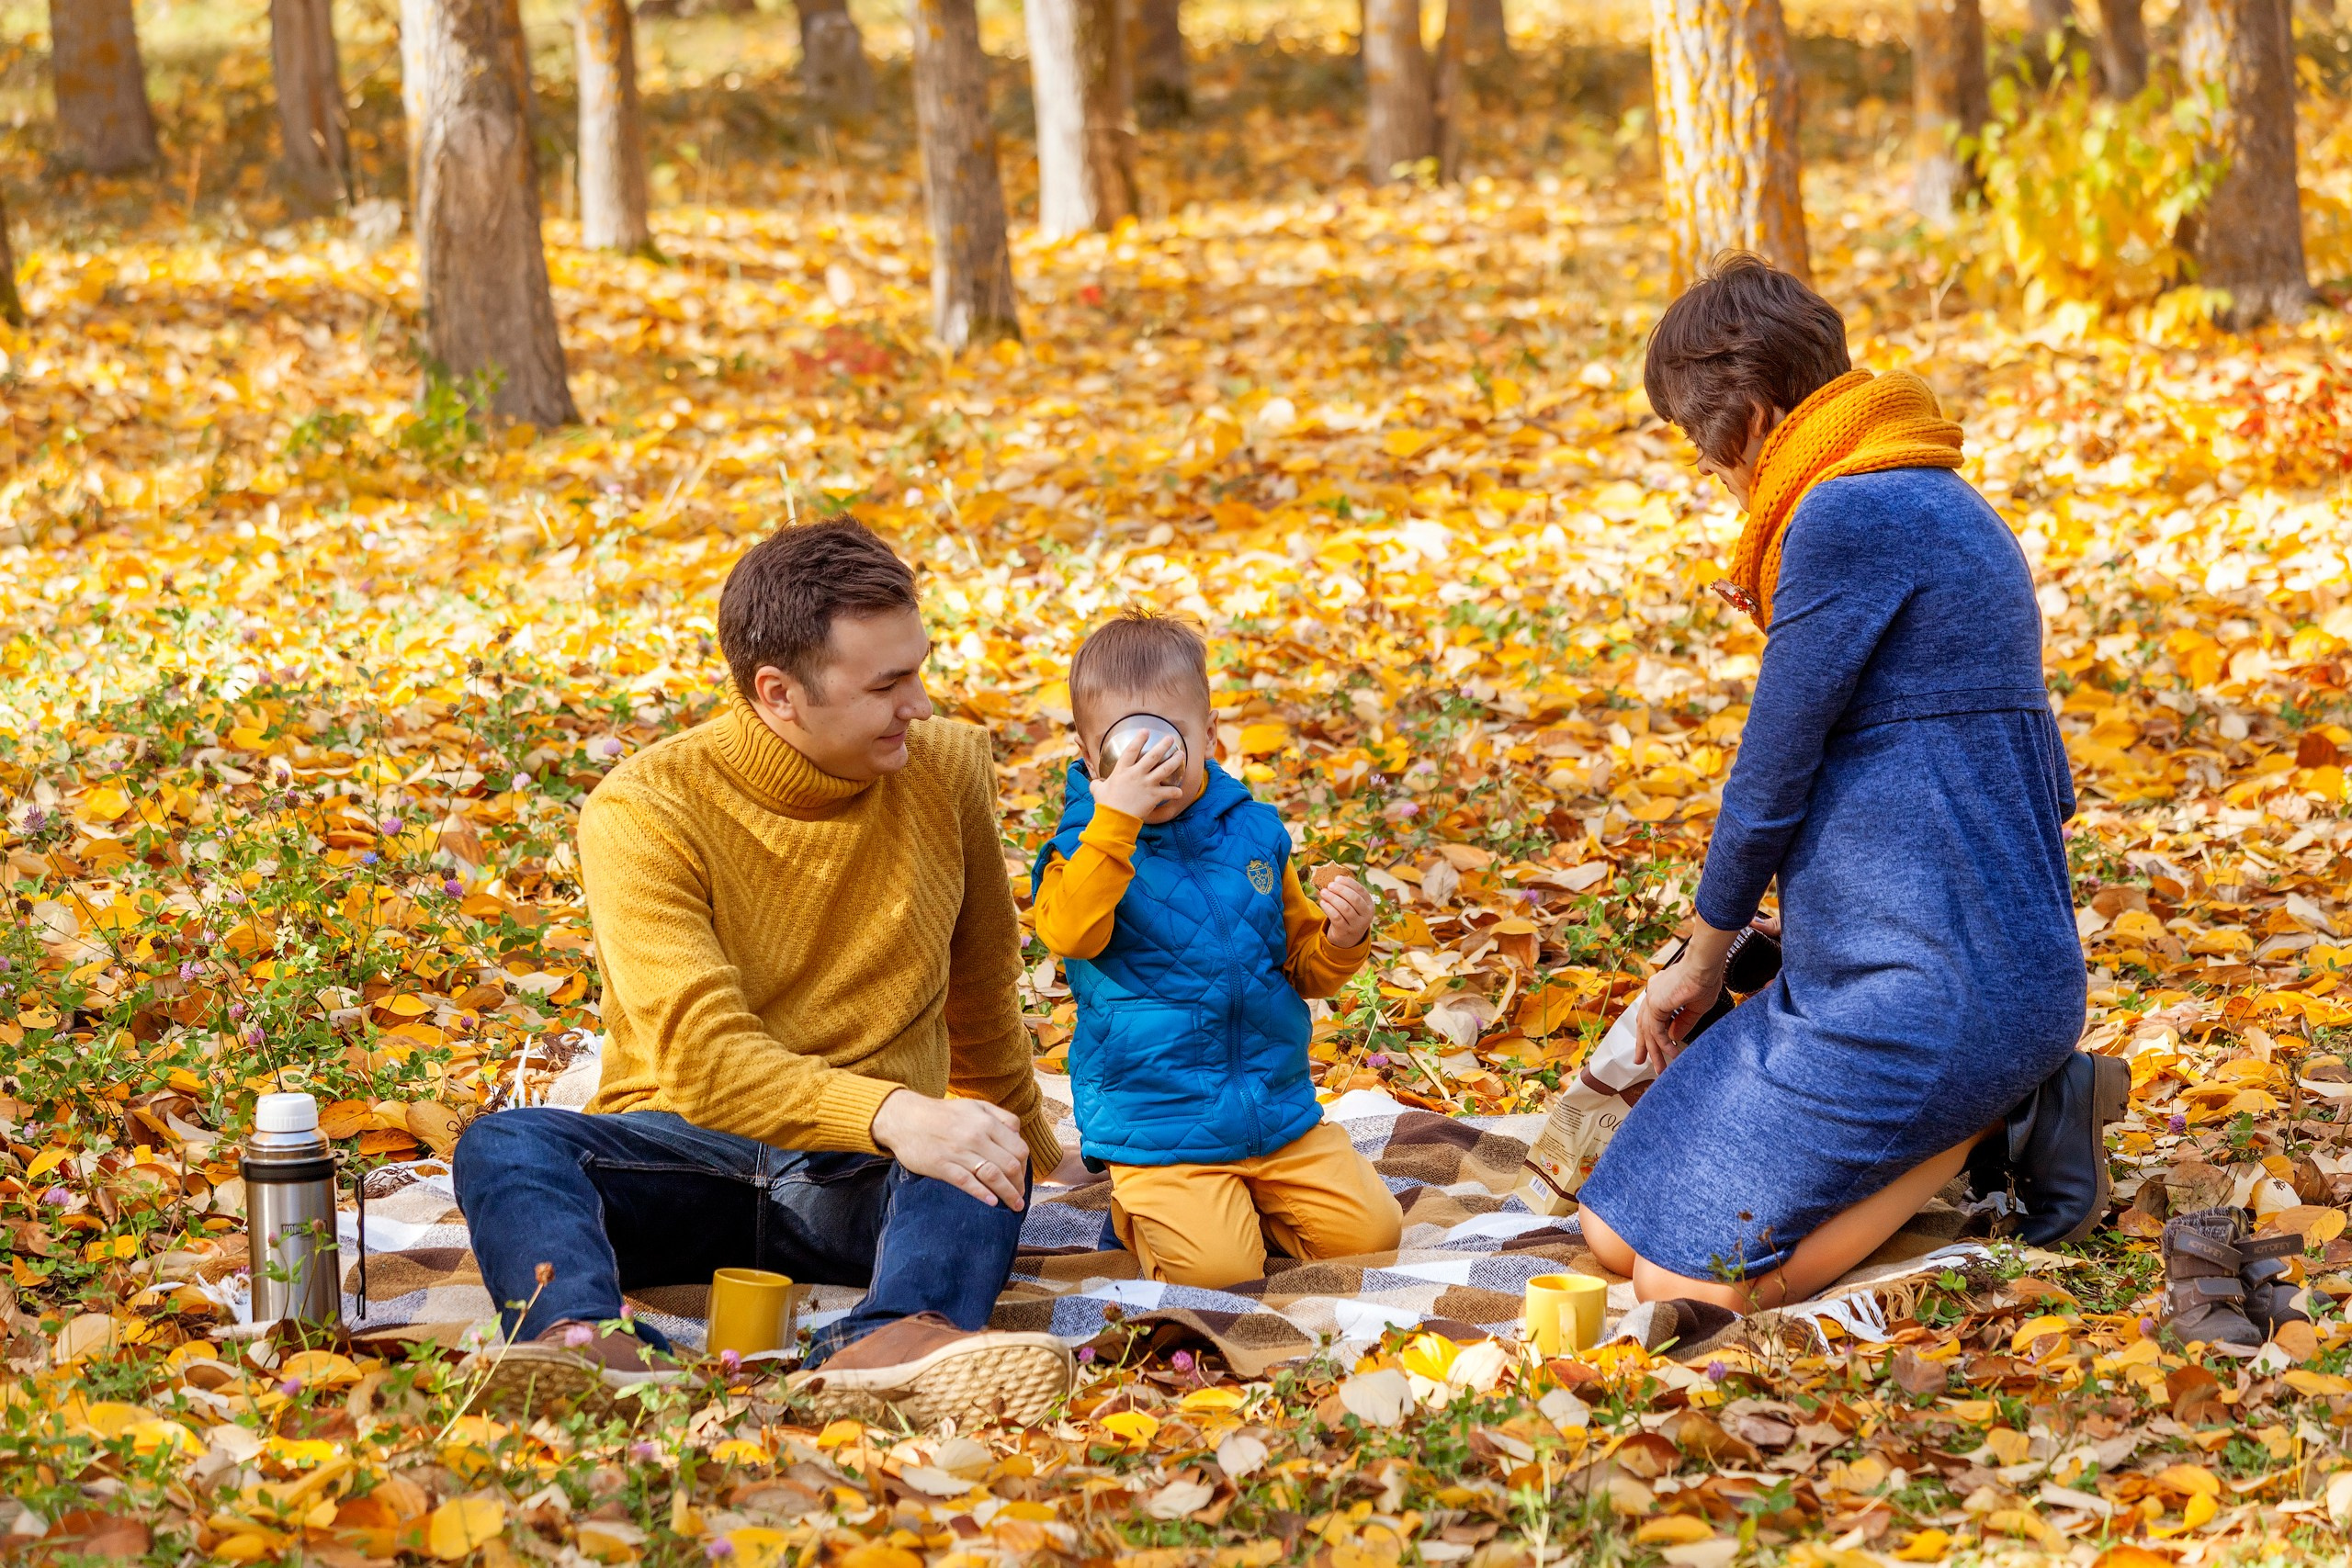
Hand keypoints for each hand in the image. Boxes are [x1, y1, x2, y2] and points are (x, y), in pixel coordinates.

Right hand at [870, 1089, 1028, 1209]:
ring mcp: (958, 1152)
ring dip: (1008, 1194)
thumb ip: (1000, 1117)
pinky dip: (982, 1193)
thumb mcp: (974, 1106)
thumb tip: (1018, 1135)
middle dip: (1020, 1185)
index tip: (1023, 1178)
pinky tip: (992, 1203)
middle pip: (1010, 1165)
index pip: (1019, 1148)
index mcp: (986, 1122)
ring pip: (992, 1175)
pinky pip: (966, 1182)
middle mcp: (976, 1137)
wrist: (905, 1118)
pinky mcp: (941, 1165)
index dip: (1026, 1167)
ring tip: (1014, 1206)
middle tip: (1021, 1197)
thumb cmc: (942, 1113)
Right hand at [1090, 732, 1185, 821]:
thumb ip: (1097, 783)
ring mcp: (1147, 784)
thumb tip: (1095, 783)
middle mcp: (1137, 774)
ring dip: (1174, 760)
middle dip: (1163, 745)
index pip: (1132, 749)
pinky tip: (1180, 792)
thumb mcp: (1097, 790)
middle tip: (1170, 738)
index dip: (1139, 739)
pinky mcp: (1154, 796)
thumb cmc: (1105, 803)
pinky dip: (1176, 792)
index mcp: (1122, 770)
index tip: (1146, 731)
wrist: (1115, 818)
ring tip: (1181, 754)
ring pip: (1165, 768)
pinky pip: (1169, 792)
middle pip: (1153, 755)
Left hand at [1316, 873, 1373, 946]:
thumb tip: (1335, 879)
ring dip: (1332, 898)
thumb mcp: (1354, 906)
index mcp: (1370, 906)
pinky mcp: (1345, 932)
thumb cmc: (1349, 917)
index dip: (1349, 883)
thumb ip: (1348, 894)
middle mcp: (1366, 916)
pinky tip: (1323, 902)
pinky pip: (1336, 917)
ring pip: (1345, 908)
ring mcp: (1357, 925)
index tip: (1337, 878)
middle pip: (1354, 899)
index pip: (1361, 891)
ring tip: (1323, 892)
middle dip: (1341, 890)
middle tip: (1329, 885)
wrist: (1347, 939)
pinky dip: (1328, 908)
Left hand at [1632, 920, 1742, 1072]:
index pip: (1651, 1015)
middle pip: (1644, 1024)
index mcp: (1661, 990)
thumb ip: (1682, 1023)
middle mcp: (1653, 993)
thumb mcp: (1695, 1007)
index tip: (1656, 1046)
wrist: (1704, 966)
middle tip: (1641, 1062)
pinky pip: (1657, 1031)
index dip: (1651, 1032)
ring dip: (1654, 1051)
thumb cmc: (1705, 979)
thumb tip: (1673, 1037)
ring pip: (1649, 1031)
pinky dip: (1664, 1044)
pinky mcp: (1655, 1004)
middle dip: (1644, 1045)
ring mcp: (1652, 998)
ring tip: (1660, 1068)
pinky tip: (1672, 1053)